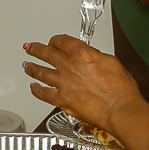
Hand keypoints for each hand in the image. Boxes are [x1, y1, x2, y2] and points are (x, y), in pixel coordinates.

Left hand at [22, 34, 141, 130]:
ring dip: (31, 68)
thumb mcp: (111, 62)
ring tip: (27, 66)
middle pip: (46, 53)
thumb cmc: (121, 90)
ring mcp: (63, 84)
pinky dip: (36, 90)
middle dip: (36, 49)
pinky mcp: (62, 100)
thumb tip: (90, 56)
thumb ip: (95, 56)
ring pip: (40, 72)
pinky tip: (33, 88)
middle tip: (30, 48)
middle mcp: (69, 67)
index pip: (62, 41)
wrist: (120, 109)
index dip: (56, 40)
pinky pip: (43, 94)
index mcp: (82, 54)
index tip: (54, 41)